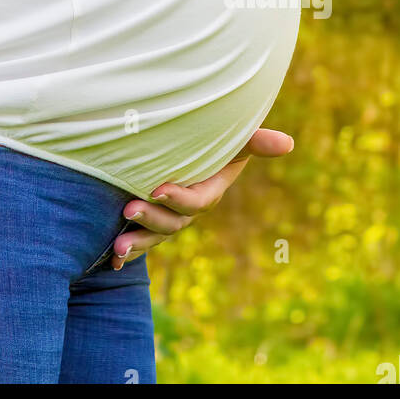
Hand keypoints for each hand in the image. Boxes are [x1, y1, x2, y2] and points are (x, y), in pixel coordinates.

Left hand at [111, 127, 294, 268]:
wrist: (183, 146)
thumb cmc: (212, 139)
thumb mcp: (233, 139)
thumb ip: (255, 141)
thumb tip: (289, 142)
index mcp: (207, 191)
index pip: (197, 201)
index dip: (180, 198)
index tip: (157, 188)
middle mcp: (187, 210)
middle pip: (172, 223)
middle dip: (151, 220)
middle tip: (128, 208)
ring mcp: (167, 219)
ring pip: (153, 237)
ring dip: (136, 242)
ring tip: (117, 245)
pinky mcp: (146, 222)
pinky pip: (139, 242)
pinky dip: (126, 254)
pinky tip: (111, 259)